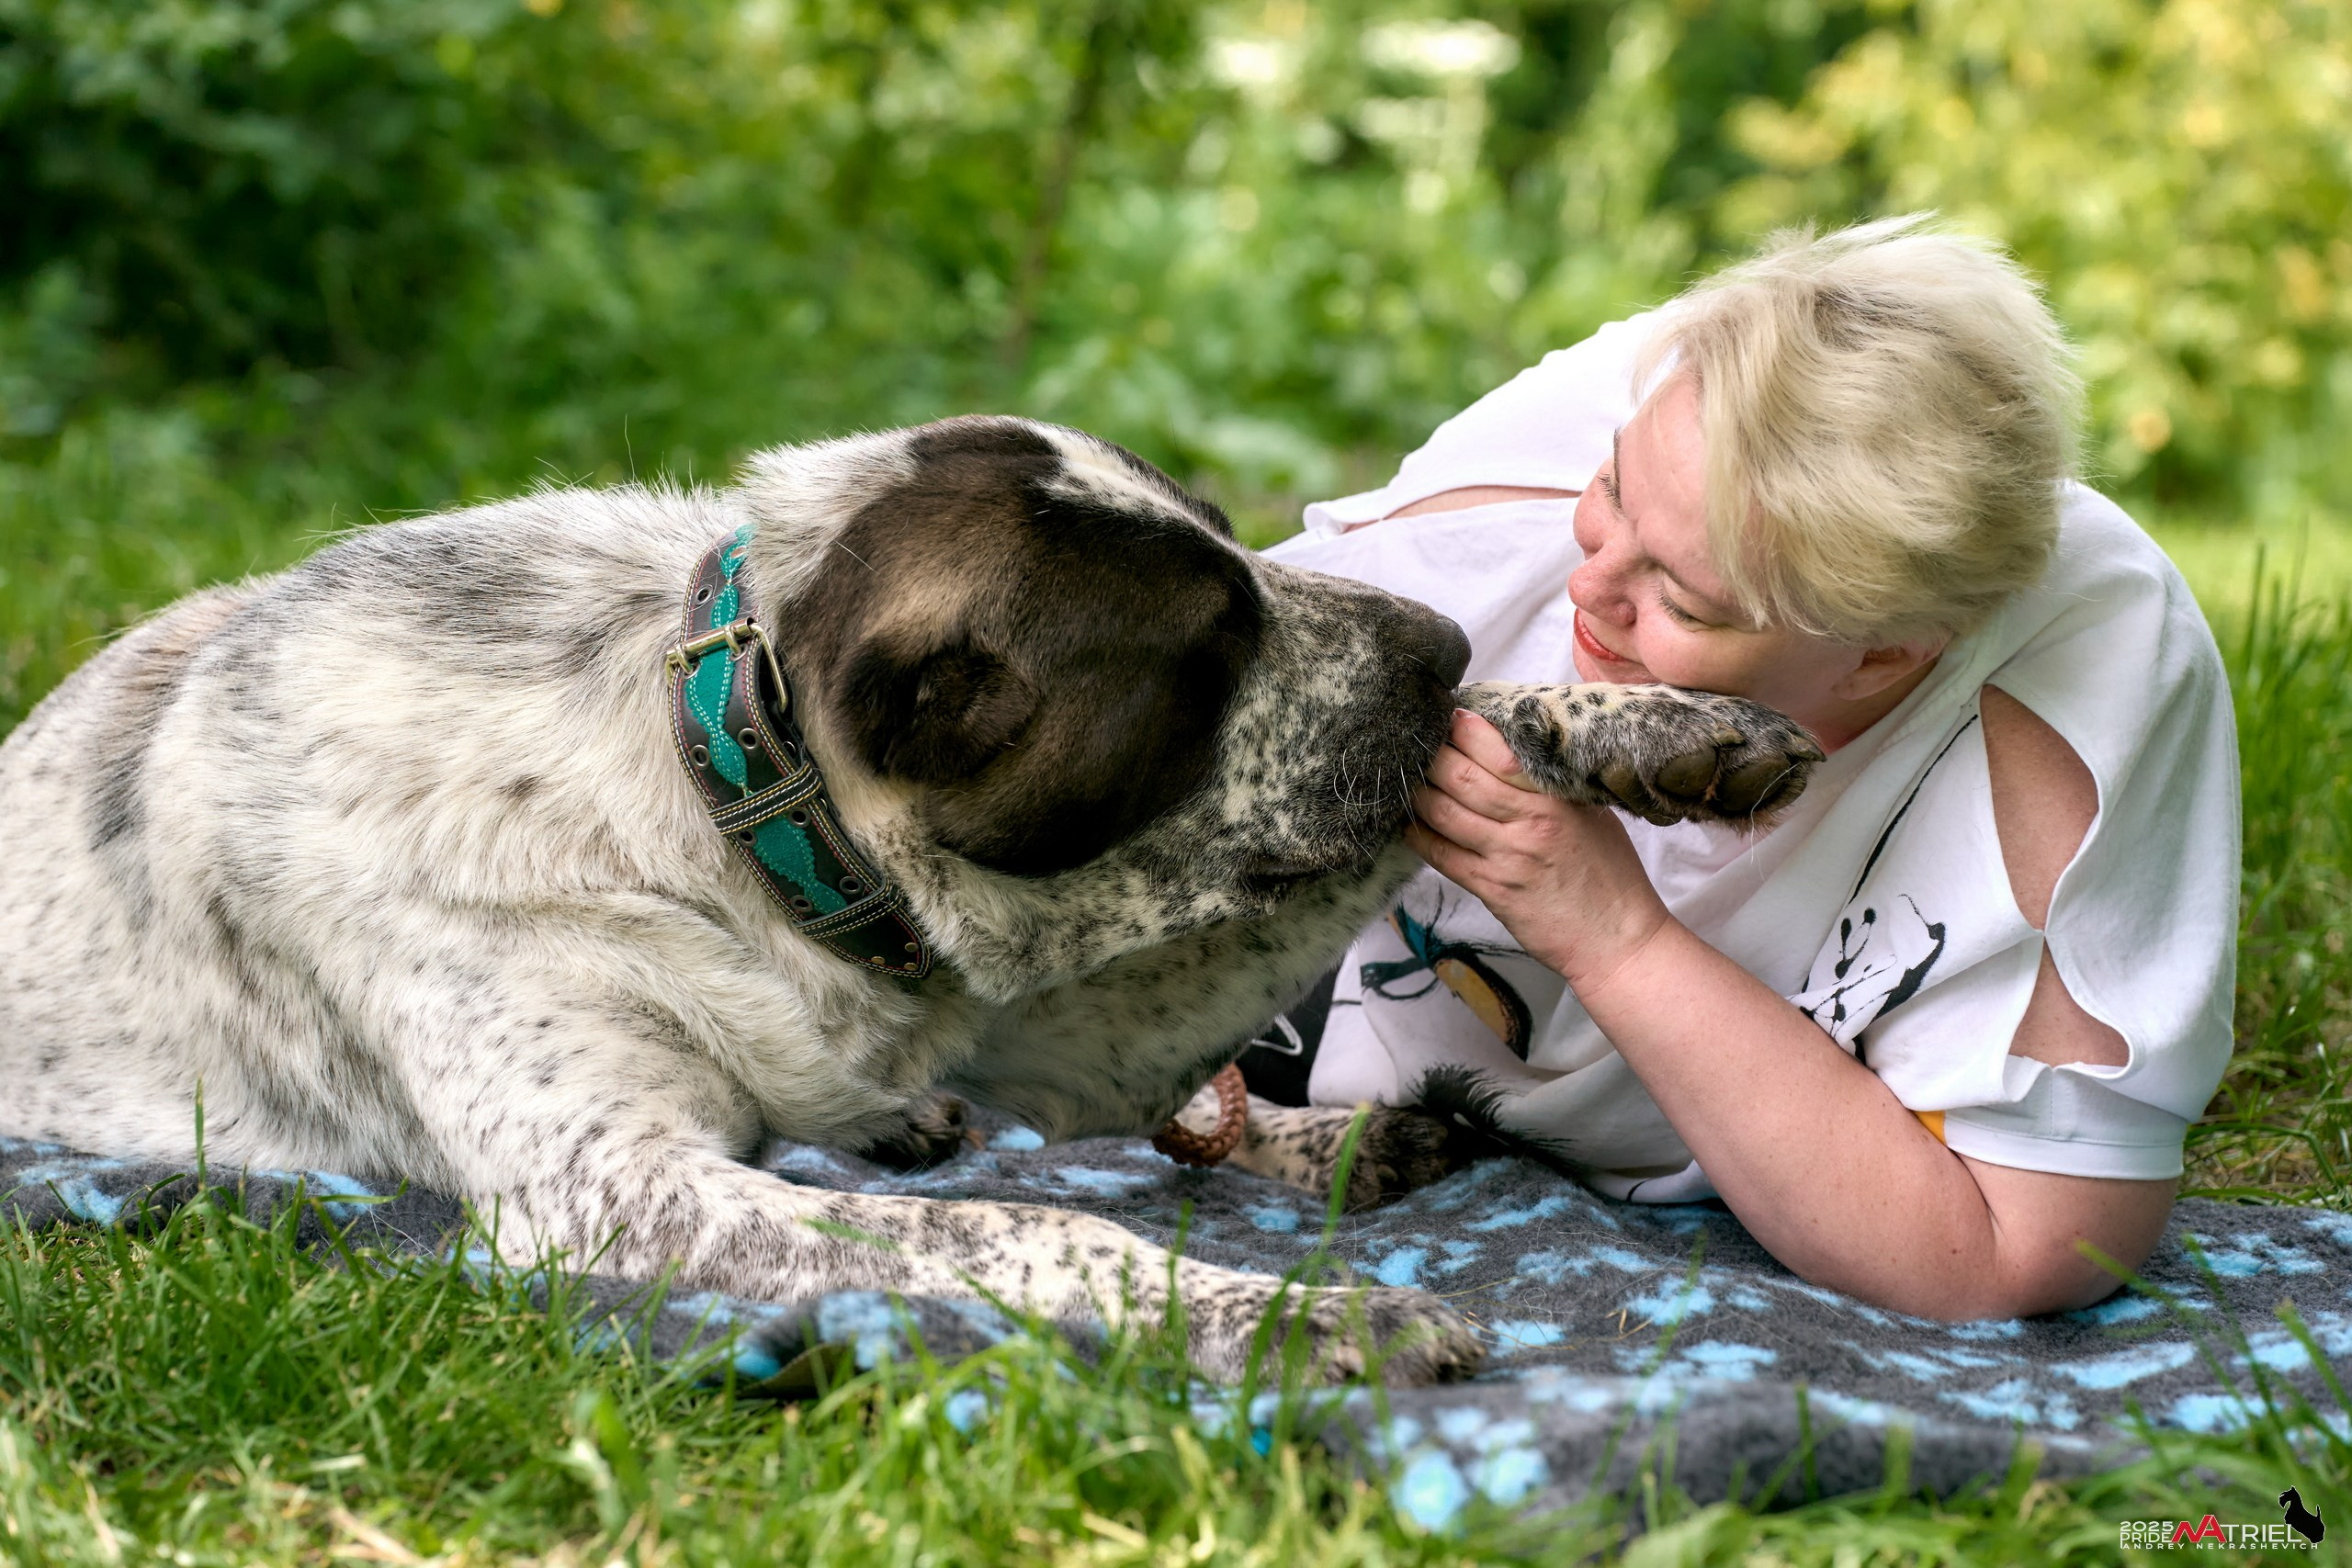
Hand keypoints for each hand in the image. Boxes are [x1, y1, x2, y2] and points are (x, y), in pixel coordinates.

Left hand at [1404, 710, 1673, 987]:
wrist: (1617, 939)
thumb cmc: (1610, 874)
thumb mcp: (1593, 814)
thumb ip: (1554, 784)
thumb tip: (1513, 750)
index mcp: (1556, 798)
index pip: (1498, 753)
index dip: (1466, 731)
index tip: (1449, 716)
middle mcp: (1528, 823)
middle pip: (1460, 777)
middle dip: (1431, 755)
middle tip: (1415, 743)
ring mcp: (1505, 857)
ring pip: (1442, 813)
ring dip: (1416, 792)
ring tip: (1406, 778)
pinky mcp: (1490, 890)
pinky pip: (1441, 856)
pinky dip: (1418, 835)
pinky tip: (1406, 823)